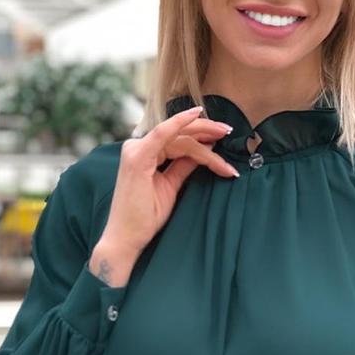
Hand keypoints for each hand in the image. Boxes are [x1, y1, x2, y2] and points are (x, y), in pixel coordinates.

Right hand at [101, 104, 238, 258]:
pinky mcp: (138, 158)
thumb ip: (184, 166)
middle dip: (206, 129)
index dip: (201, 134)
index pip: (177, 139)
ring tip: (225, 138)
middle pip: (178, 133)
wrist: (126, 238)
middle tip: (228, 129)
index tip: (222, 133)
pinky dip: (179, 124)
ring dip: (204, 139)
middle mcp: (137, 147)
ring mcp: (136, 151)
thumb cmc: (145, 217)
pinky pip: (163, 134)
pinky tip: (196, 116)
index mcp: (144, 153)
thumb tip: (206, 149)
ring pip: (179, 138)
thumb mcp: (170, 186)